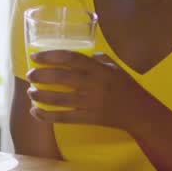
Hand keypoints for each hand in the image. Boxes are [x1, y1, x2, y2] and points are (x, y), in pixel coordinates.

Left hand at [25, 50, 157, 132]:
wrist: (141, 113)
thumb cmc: (126, 87)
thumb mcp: (115, 68)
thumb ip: (96, 58)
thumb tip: (74, 52)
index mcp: (100, 69)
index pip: (72, 58)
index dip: (51, 56)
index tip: (35, 56)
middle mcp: (95, 85)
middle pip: (62, 78)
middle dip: (41, 76)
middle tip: (30, 75)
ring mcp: (92, 103)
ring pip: (60, 99)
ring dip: (40, 95)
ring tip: (30, 91)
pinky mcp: (89, 119)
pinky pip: (64, 118)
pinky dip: (47, 115)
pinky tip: (35, 112)